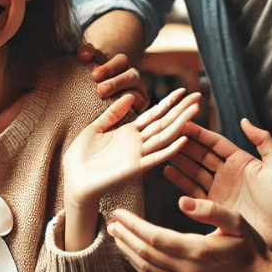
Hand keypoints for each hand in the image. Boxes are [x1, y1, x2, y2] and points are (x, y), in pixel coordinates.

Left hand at [64, 89, 200, 208]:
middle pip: (164, 123)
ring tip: (195, 110)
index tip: (183, 90)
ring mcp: (138, 156)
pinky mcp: (134, 168)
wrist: (73, 180)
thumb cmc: (80, 157)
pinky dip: (169, 149)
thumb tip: (130, 96)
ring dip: (180, 124)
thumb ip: (112, 114)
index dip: (168, 102)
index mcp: (128, 133)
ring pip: (164, 137)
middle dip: (181, 110)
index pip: (153, 114)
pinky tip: (182, 139)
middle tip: (198, 96)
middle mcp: (137, 144)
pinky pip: (155, 158)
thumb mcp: (95, 129)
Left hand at [79, 44, 149, 110]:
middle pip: (131, 76)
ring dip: (121, 97)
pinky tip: (116, 112)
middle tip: (100, 91)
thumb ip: (87, 53)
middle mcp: (133, 76)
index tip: (95, 76)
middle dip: (115, 84)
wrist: (104, 97)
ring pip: (136, 93)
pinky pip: (138, 107)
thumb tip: (84, 52)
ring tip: (108, 104)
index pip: (121, 61)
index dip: (109, 68)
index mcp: (122, 64)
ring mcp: (139, 91)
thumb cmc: (94, 77)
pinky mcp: (140, 105)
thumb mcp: (90, 63)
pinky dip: (128, 108)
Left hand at [109, 203, 271, 271]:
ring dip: (128, 252)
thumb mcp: (237, 223)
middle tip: (110, 222)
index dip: (133, 225)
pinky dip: (139, 268)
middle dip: (125, 237)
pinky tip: (133, 256)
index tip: (119, 214)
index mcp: (197, 250)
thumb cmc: (250, 248)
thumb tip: (182, 202)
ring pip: (147, 269)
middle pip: (145, 253)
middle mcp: (188, 270)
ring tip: (116, 236)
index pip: (154, 237)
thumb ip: (211, 209)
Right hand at [163, 119, 271, 249]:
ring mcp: (219, 190)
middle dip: (184, 143)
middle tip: (167, 133)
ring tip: (162, 149)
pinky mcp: (213, 207)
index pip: (215, 142)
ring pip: (193, 170)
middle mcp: (227, 173)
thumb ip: (264, 141)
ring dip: (179, 159)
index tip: (183, 122)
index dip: (200, 132)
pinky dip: (180, 181)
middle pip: (200, 154)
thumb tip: (244, 120)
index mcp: (241, 161)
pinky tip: (168, 171)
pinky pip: (193, 191)